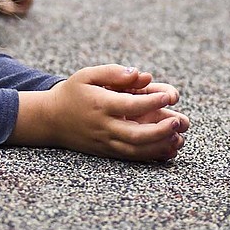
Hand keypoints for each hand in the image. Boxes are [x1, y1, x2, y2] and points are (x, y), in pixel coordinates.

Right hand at [12, 65, 188, 161]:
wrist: (51, 119)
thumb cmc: (73, 93)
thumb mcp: (87, 75)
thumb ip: (114, 72)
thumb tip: (141, 75)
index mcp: (100, 105)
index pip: (130, 105)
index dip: (153, 101)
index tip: (170, 96)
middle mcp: (104, 127)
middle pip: (136, 134)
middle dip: (160, 130)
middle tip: (178, 122)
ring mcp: (105, 142)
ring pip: (136, 150)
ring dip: (160, 146)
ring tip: (178, 137)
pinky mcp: (107, 152)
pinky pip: (132, 156)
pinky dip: (152, 155)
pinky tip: (168, 148)